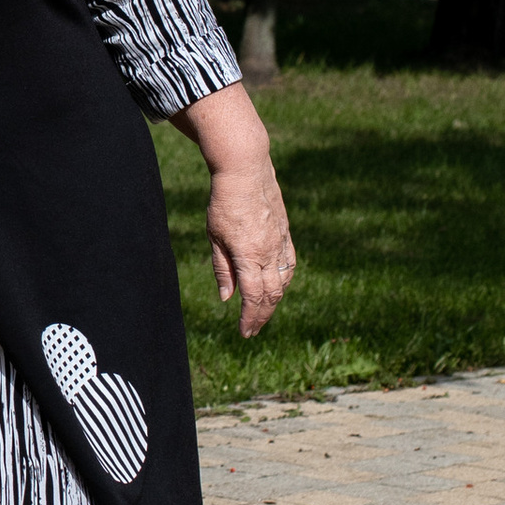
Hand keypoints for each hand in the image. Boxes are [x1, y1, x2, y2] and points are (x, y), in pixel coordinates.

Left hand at [206, 161, 296, 337]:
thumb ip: (223, 269)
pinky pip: (290, 264)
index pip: (253, 297)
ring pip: (283, 281)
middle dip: (262, 315)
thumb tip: (227, 298)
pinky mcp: (286, 233)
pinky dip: (284, 281)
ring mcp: (281, 242)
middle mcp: (270, 252)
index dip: (250, 318)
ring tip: (262, 313)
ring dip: (274, 301)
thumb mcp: (215, 237)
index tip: (245, 333)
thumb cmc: (224, 203)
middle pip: (271, 294)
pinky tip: (277, 287)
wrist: (247, 171)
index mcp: (250, 255)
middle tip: (252, 330)